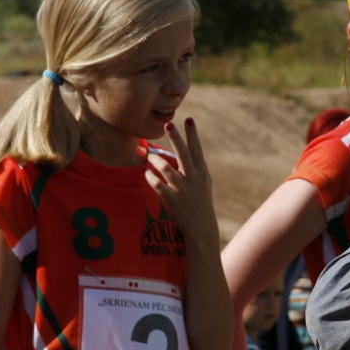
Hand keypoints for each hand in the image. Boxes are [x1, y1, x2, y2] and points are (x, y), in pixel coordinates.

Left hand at [146, 119, 218, 249]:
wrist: (202, 230)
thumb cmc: (201, 205)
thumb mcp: (204, 185)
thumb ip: (196, 170)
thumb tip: (188, 154)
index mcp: (202, 174)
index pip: (197, 150)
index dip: (193, 134)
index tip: (189, 119)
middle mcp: (194, 179)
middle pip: (184, 154)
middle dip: (176, 138)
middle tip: (168, 124)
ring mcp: (183, 190)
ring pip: (166, 168)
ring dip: (155, 159)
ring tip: (148, 155)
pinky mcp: (173, 201)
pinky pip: (158, 185)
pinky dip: (150, 178)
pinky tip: (145, 173)